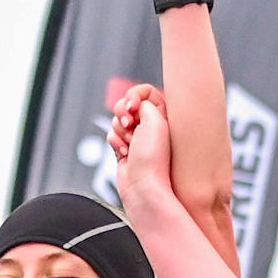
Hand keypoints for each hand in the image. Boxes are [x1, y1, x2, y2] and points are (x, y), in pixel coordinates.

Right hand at [104, 82, 178, 219]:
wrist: (143, 186)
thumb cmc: (153, 157)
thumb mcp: (154, 118)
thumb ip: (143, 101)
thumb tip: (132, 103)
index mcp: (164, 115)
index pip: (145, 91)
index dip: (134, 95)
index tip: (132, 106)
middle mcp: (152, 125)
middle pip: (126, 104)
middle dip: (123, 113)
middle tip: (130, 124)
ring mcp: (138, 137)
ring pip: (117, 120)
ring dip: (119, 130)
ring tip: (130, 144)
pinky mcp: (126, 148)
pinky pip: (113, 135)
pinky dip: (115, 142)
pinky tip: (125, 154)